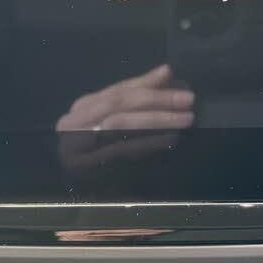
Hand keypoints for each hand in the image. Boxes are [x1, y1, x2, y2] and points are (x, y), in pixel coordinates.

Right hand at [56, 65, 193, 172]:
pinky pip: (123, 150)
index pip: (117, 90)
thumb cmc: (100, 152)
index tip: (171, 73)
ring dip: (157, 119)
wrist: (78, 191)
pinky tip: (170, 139)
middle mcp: (74, 123)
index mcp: (82, 108)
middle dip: (157, 99)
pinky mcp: (89, 166)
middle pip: (120, 104)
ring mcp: (78, 145)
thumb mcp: (114, 120)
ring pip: (121, 124)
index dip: (145, 81)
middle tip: (188, 98)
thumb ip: (136, 98)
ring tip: (185, 117)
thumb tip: (166, 72)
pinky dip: (149, 142)